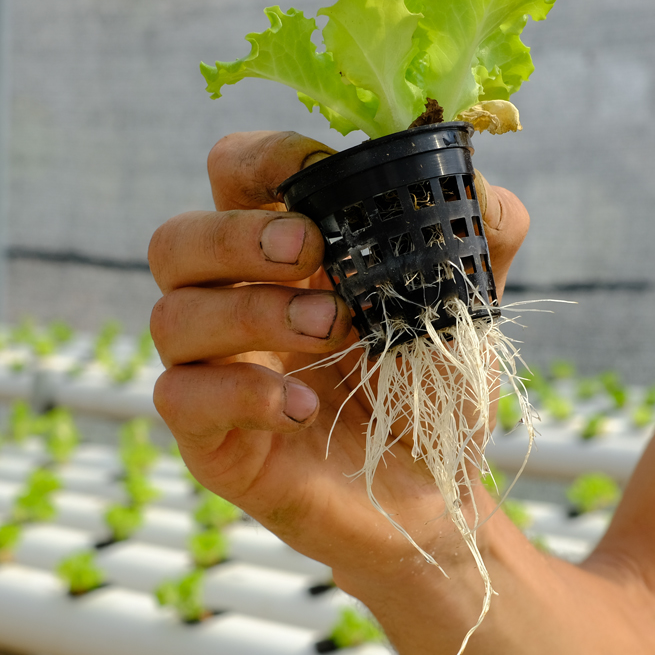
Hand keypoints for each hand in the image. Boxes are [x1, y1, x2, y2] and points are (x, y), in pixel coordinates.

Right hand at [148, 130, 529, 582]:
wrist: (439, 496)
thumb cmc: (433, 390)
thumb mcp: (469, 307)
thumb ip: (483, 236)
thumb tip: (480, 180)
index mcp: (282, 254)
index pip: (231, 176)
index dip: (260, 158)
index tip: (316, 167)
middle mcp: (233, 302)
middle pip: (176, 240)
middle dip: (236, 234)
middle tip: (311, 252)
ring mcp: (214, 372)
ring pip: (171, 315)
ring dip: (250, 311)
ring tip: (331, 330)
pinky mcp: (210, 440)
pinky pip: (178, 399)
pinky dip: (238, 393)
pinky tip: (302, 407)